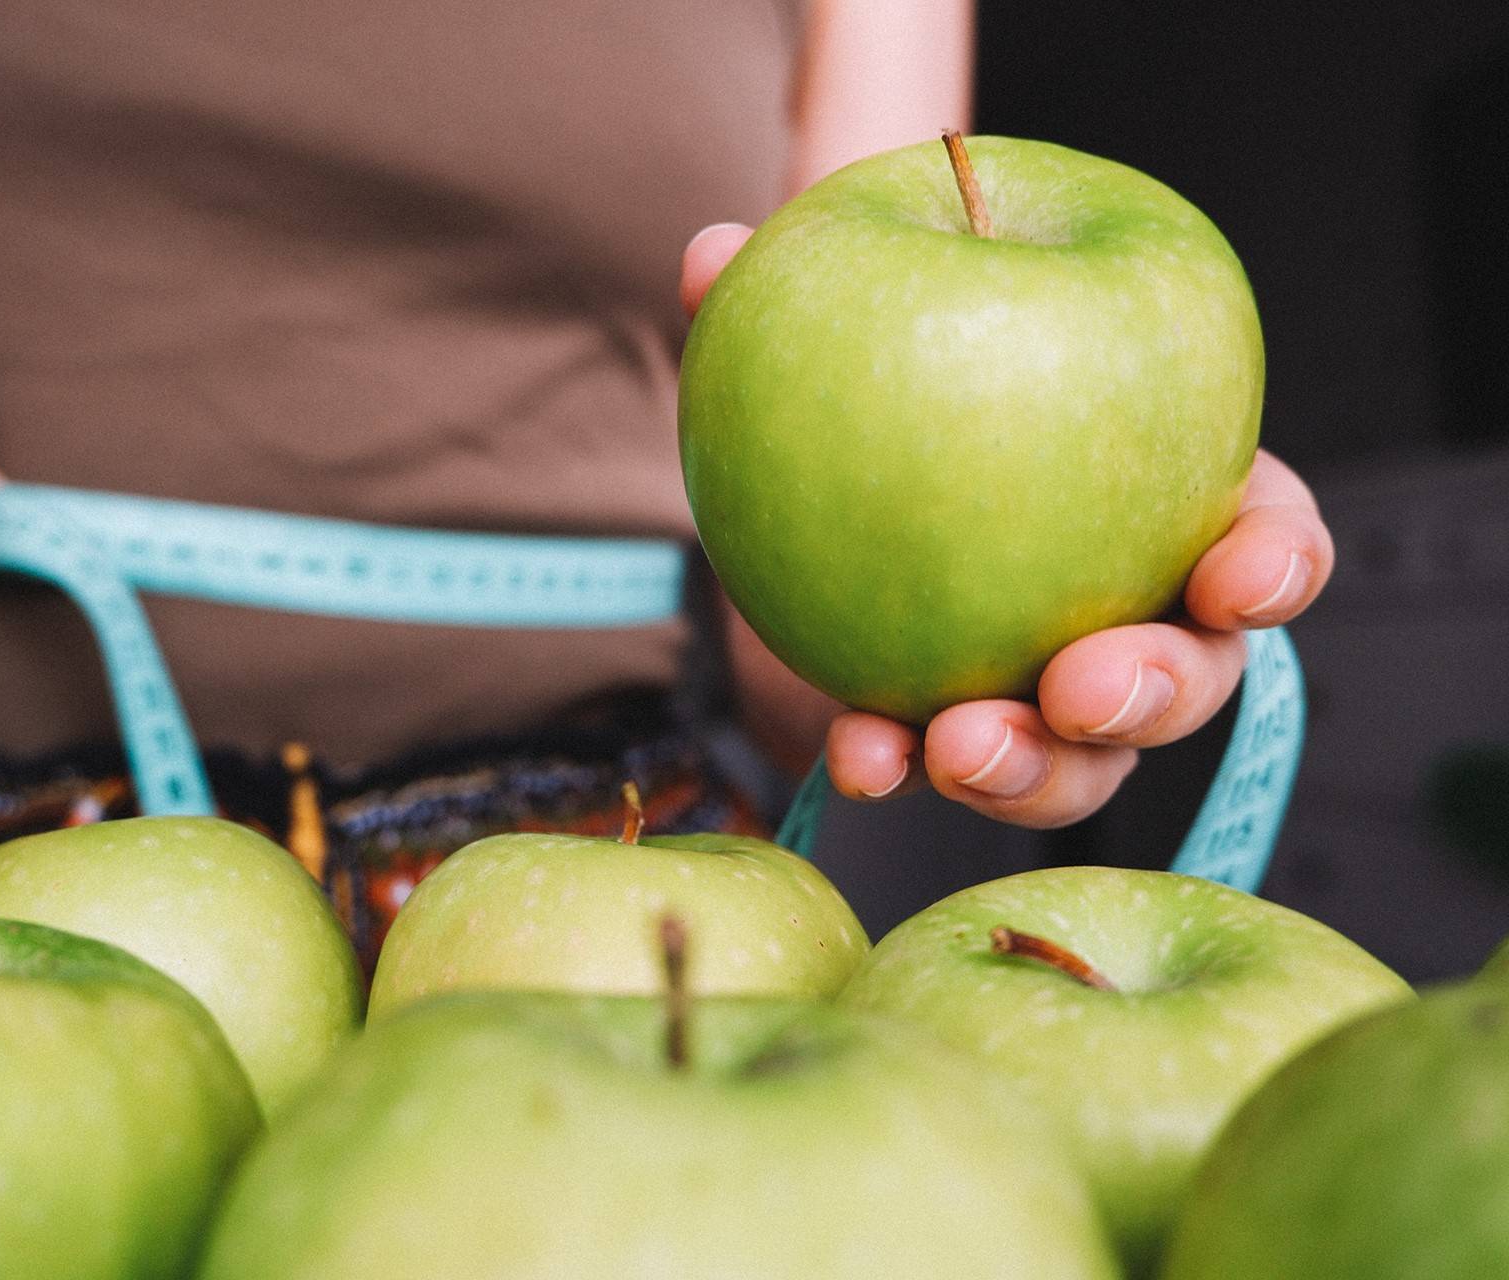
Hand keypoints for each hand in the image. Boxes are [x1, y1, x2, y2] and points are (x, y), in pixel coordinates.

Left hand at [682, 223, 1332, 828]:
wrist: (790, 497)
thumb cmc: (873, 388)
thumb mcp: (847, 325)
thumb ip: (801, 287)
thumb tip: (711, 254)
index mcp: (1162, 499)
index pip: (1265, 535)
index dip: (1273, 564)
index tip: (1236, 579)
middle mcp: (1127, 611)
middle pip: (1190, 677)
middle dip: (1151, 692)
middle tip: (1080, 686)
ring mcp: (1040, 695)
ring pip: (1081, 760)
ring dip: (1032, 769)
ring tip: (958, 745)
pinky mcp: (945, 736)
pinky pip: (939, 769)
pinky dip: (899, 767)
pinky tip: (858, 758)